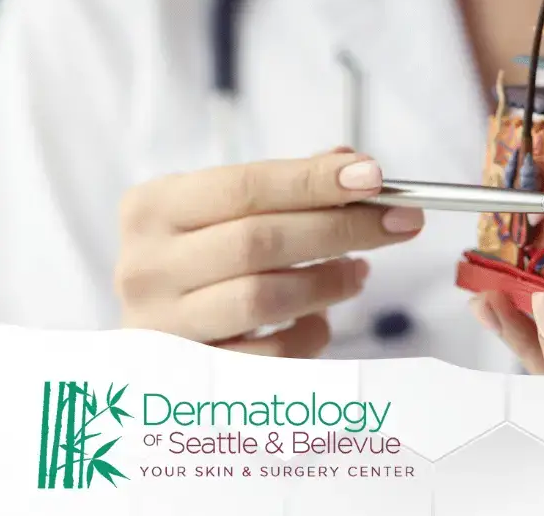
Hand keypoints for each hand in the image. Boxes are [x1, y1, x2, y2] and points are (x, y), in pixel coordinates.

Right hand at [116, 148, 422, 356]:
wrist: (154, 342)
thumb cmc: (200, 260)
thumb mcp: (227, 211)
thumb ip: (288, 184)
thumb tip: (354, 166)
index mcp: (153, 207)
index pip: (245, 186)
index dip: (314, 180)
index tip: (375, 177)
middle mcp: (146, 266)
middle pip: (259, 241)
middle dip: (341, 227)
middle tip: (398, 221)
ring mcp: (162, 327)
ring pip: (263, 298)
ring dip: (329, 281)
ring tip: (358, 270)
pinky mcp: (190, 378)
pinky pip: (268, 356)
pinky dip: (309, 334)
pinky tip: (319, 318)